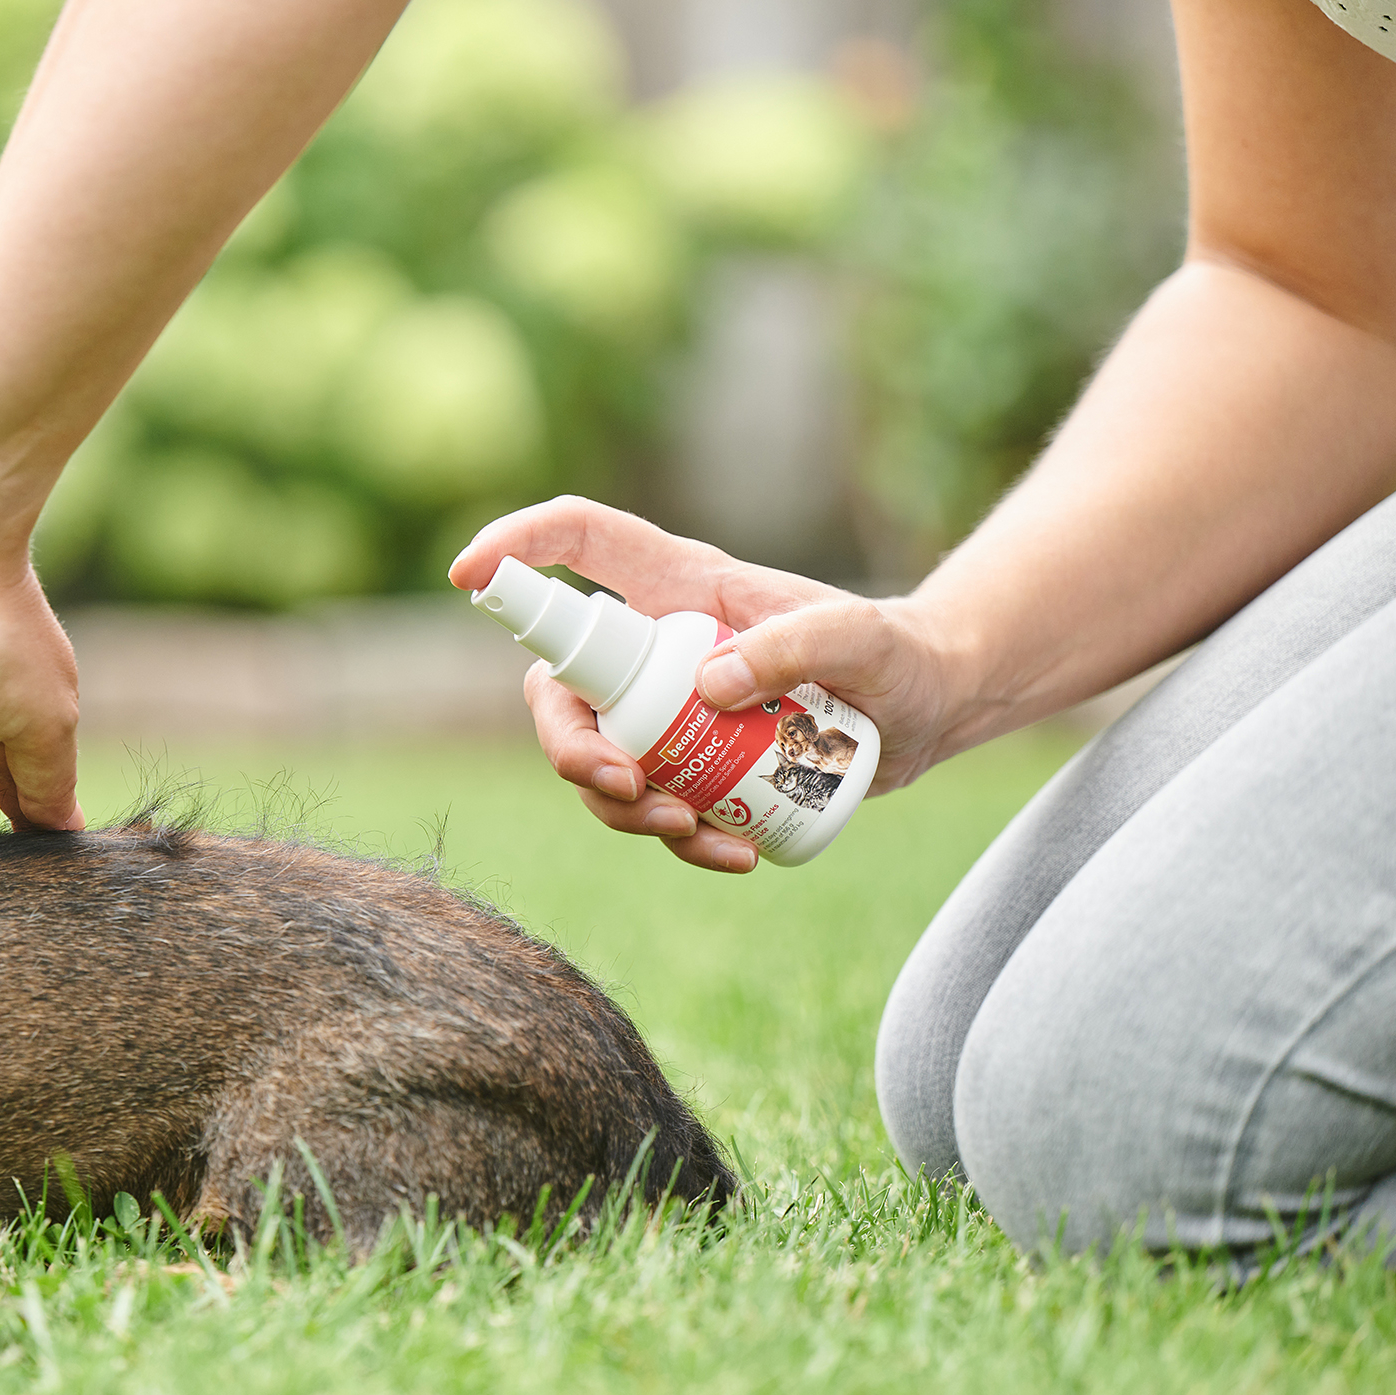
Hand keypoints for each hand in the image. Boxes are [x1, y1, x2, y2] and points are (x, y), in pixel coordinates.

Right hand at [449, 497, 965, 873]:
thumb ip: (796, 645)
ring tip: (699, 831)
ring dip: (625, 808)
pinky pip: (646, 807)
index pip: (578, 540)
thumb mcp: (865, 642)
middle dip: (569, 745)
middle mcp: (655, 643)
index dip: (514, 545)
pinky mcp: (687, 761)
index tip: (467, 574)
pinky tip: (737, 854)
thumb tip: (708, 685)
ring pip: (595, 757)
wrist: (928, 711)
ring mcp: (664, 706)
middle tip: (625, 787)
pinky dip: (677, 839)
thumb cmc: (897, 654)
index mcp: (679, 585)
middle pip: (558, 685)